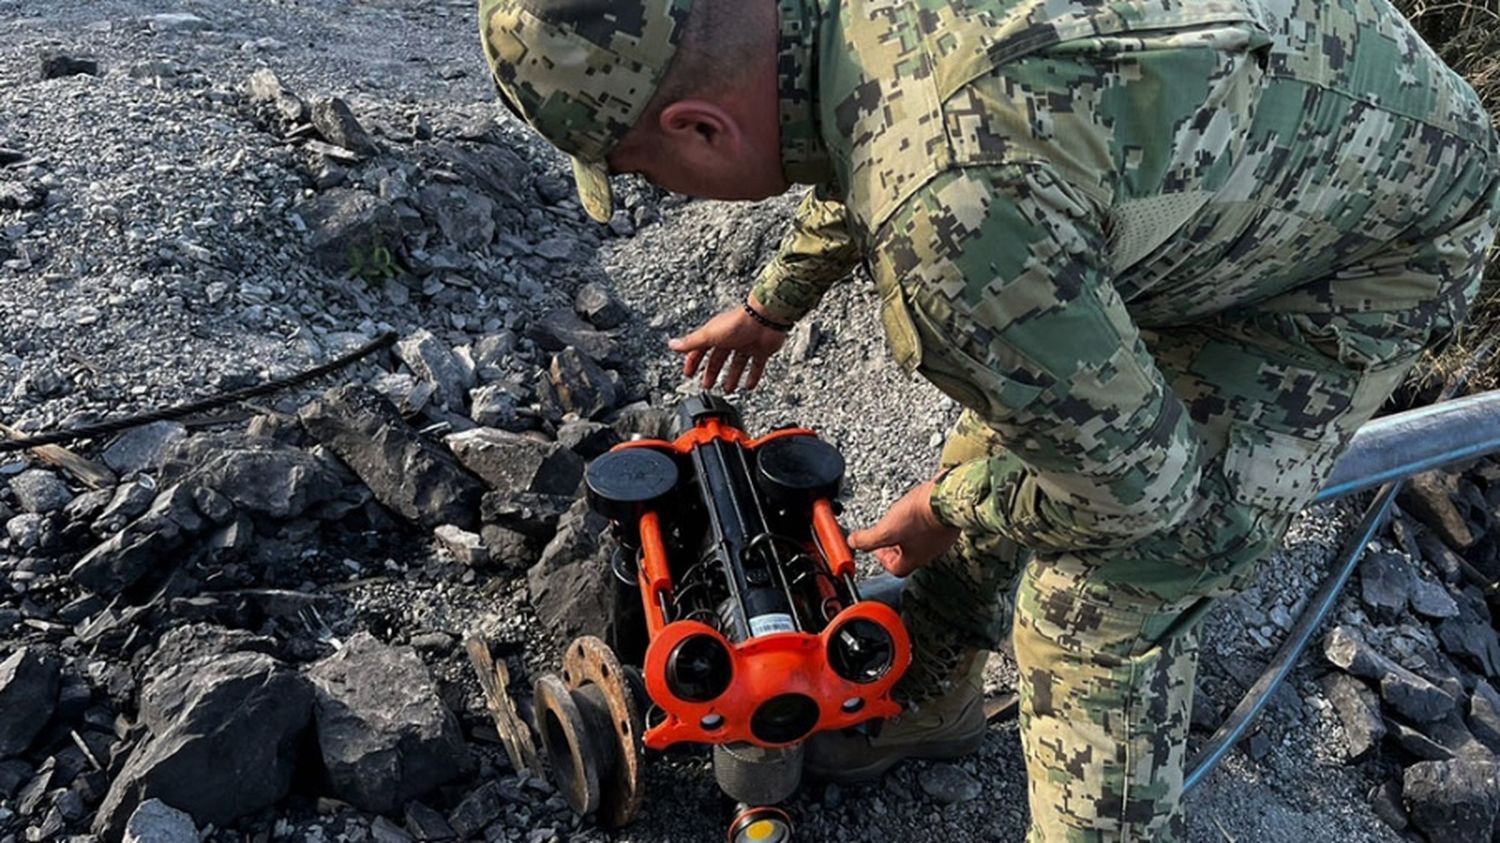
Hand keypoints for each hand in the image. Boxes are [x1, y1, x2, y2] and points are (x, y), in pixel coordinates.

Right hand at [667, 296, 788, 391]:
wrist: (766, 318)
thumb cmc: (738, 323)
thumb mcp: (709, 335)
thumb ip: (691, 342)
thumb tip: (672, 345)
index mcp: (716, 334)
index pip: (700, 350)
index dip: (693, 362)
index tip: (688, 373)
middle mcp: (731, 338)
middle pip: (718, 358)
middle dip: (712, 372)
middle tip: (707, 385)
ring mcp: (746, 344)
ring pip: (737, 363)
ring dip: (732, 377)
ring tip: (728, 389)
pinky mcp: (761, 350)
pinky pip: (756, 366)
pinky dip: (752, 376)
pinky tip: (749, 385)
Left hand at [847, 479, 960, 576]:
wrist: (948, 496)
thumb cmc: (921, 516)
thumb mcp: (886, 529)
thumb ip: (867, 539)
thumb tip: (853, 542)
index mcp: (915, 559)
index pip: (896, 569)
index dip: (882, 560)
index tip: (876, 550)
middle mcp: (930, 551)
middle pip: (909, 555)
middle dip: (894, 545)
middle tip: (886, 535)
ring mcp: (941, 536)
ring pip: (920, 540)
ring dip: (907, 532)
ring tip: (899, 520)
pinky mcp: (946, 520)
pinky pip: (930, 524)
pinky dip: (919, 520)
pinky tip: (915, 508)